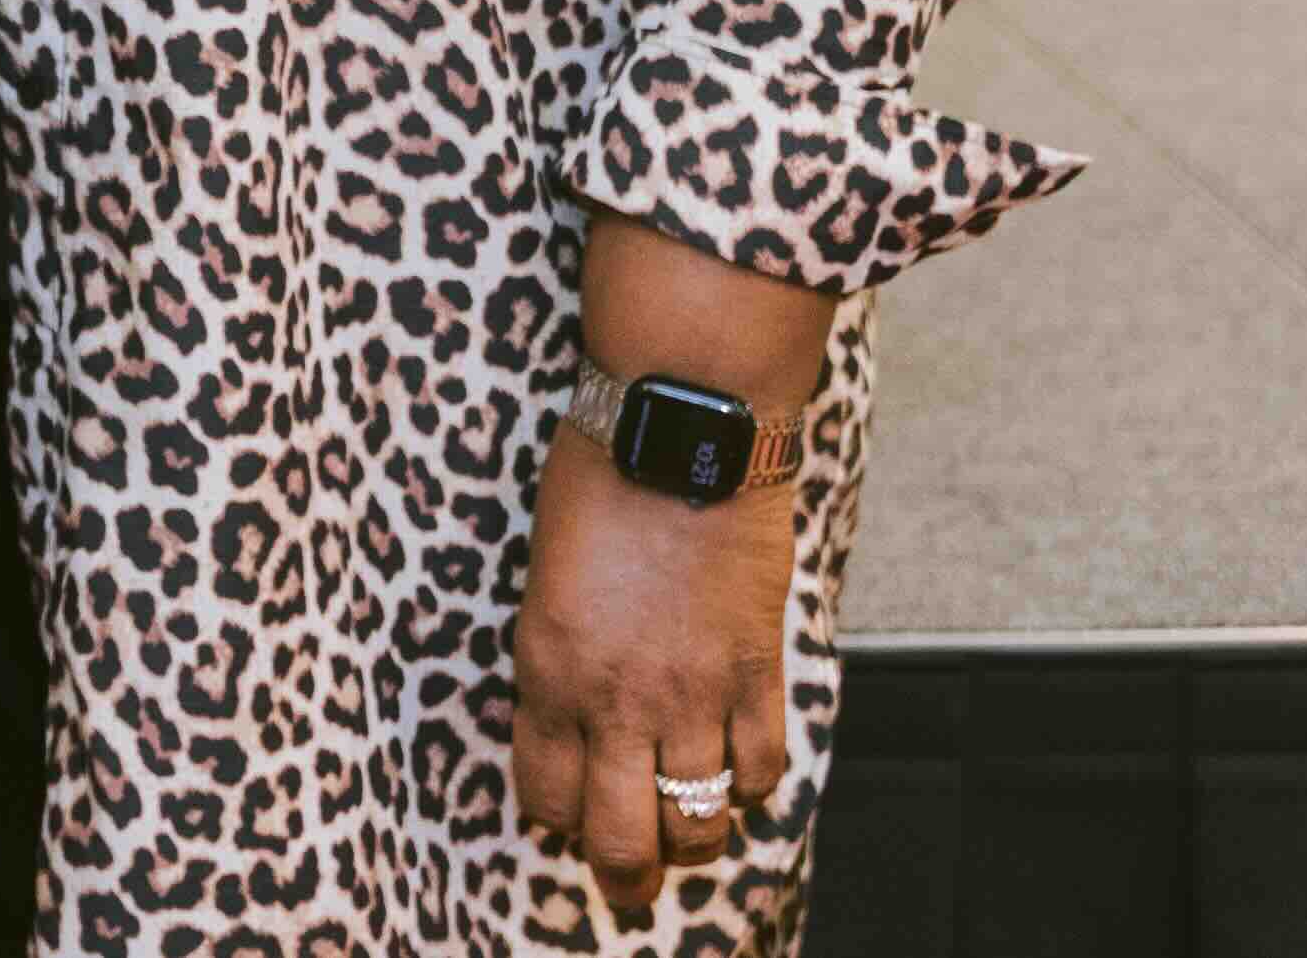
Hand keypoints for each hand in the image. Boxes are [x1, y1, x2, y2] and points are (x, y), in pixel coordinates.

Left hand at [506, 415, 796, 915]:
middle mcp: (617, 699)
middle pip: (623, 839)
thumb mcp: (544, 578)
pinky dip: (751, 784)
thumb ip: (559, 657)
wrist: (679, 428)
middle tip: (630, 879)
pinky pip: (762, 768)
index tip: (567, 815)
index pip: (547, 796)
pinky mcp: (758, 670)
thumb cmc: (595, 482)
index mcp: (548, 671)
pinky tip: (737, 769)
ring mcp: (695, 691)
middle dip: (624, 875)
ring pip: (699, 822)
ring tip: (688, 833)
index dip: (557, 818)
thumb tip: (573, 718)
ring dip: (693, 841)